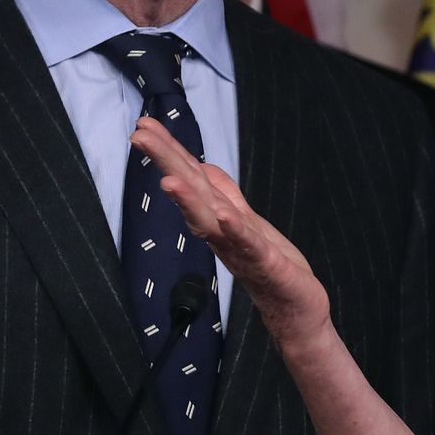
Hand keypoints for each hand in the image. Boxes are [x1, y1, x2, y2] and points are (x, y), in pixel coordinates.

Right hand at [130, 117, 332, 349]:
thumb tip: (201, 167)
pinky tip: (225, 216)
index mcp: (218, 217)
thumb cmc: (269, 264)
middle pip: (190, 193)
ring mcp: (241, 249)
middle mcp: (222, 232)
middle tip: (140, 136)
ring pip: (209, 221)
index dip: (168, 151)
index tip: (142, 125)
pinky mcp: (267, 264)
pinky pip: (248, 246)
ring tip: (169, 180)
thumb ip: (223, 195)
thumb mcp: (245, 220)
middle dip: (166, 163)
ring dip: (189, 201)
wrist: (295, 308)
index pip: (189, 178)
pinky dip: (235, 231)